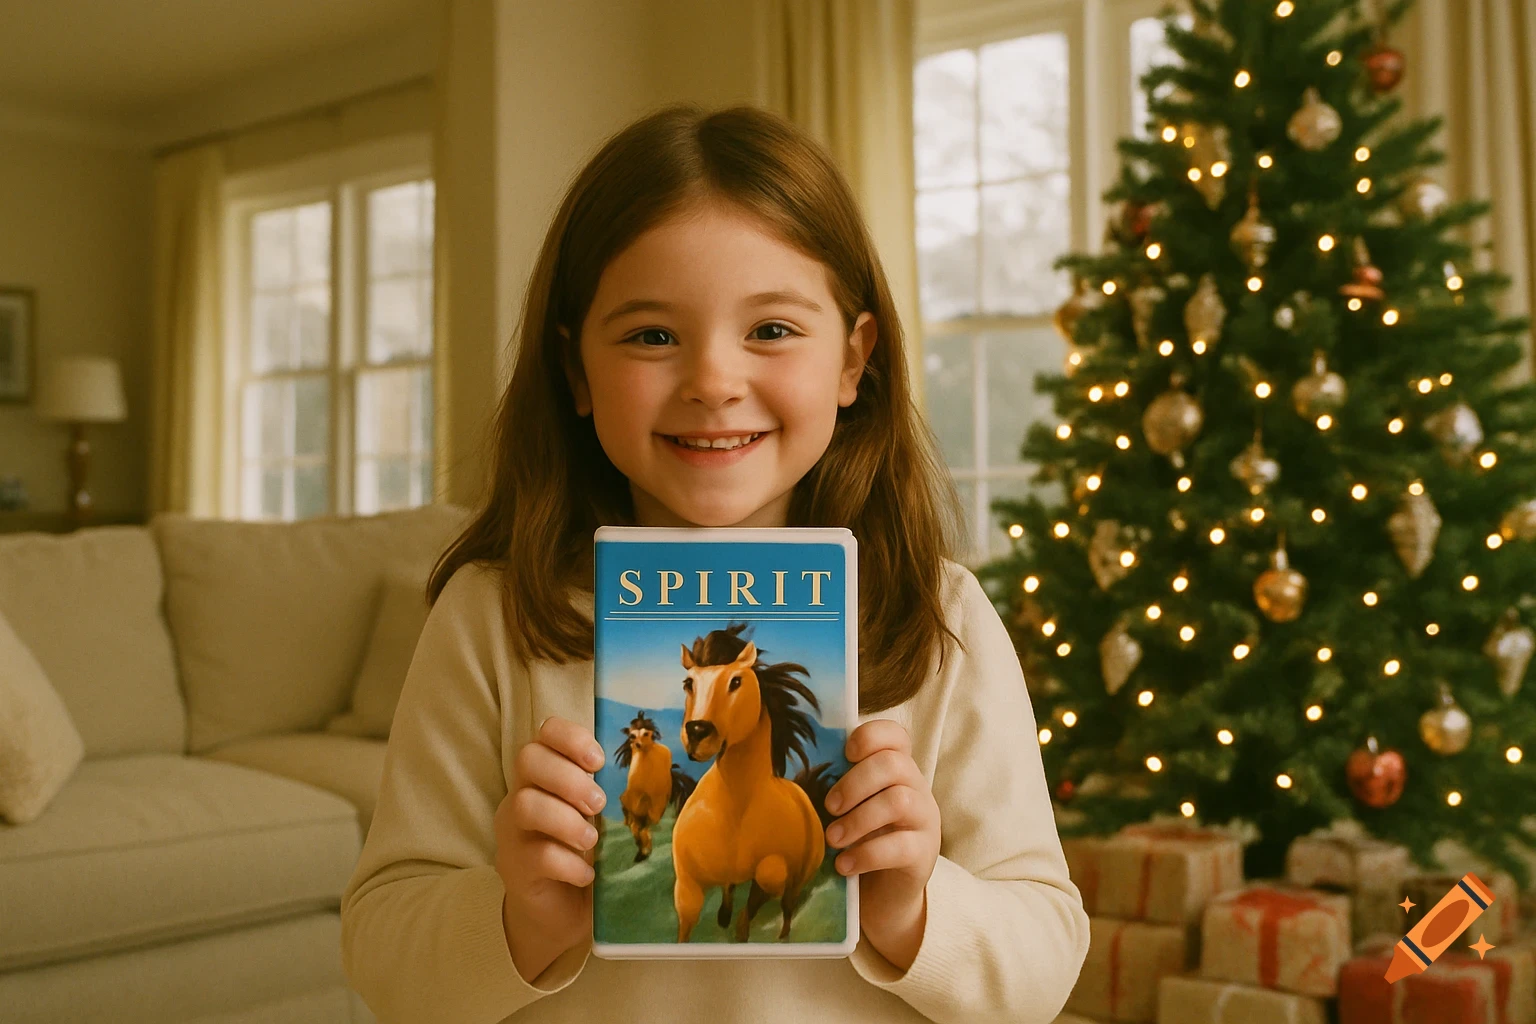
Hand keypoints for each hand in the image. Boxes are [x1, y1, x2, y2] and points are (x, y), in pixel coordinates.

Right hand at [495, 716, 605, 983]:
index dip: (571, 737)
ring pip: (525, 805)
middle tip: (599, 803)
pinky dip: (567, 863)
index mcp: (546, 773)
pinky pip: (535, 855)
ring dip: (566, 819)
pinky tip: (587, 874)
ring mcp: (513, 831)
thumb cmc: (587, 852)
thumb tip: (658, 774)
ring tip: (594, 839)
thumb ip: (613, 791)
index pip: (546, 732)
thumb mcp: (600, 816)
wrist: (562, 912)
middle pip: (529, 759)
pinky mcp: (515, 868)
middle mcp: (522, 793)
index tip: (599, 760)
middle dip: (569, 777)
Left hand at [823, 719, 939, 970]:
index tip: (845, 752)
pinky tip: (844, 865)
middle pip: (894, 764)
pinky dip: (866, 854)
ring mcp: (924, 819)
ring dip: (858, 819)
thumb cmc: (859, 838)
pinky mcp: (923, 853)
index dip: (871, 736)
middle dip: (854, 783)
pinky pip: (900, 846)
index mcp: (896, 768)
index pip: (895, 735)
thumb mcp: (848, 807)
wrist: (884, 892)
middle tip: (829, 806)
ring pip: (898, 802)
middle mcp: (916, 787)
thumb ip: (835, 787)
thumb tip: (791, 773)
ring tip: (832, 839)